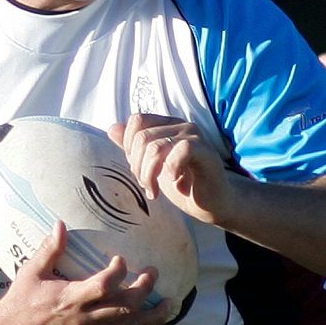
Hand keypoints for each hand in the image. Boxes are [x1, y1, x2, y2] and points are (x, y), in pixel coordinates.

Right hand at [0, 221, 172, 324]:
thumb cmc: (21, 300)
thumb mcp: (32, 271)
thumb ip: (50, 249)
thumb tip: (61, 223)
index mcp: (71, 299)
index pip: (104, 285)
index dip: (119, 271)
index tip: (121, 259)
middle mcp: (85, 320)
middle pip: (126, 306)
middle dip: (145, 289)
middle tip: (153, 273)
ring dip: (154, 317)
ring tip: (169, 303)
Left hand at [109, 114, 237, 225]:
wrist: (213, 203)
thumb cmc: (183, 184)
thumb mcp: (151, 166)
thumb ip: (133, 147)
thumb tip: (112, 128)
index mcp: (167, 125)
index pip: (137, 121)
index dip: (129, 146)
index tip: (137, 170)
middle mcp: (180, 125)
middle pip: (142, 137)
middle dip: (137, 166)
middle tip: (147, 185)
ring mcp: (194, 136)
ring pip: (156, 146)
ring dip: (149, 174)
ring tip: (154, 191)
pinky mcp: (205, 151)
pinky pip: (180, 150)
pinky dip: (170, 169)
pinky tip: (173, 182)